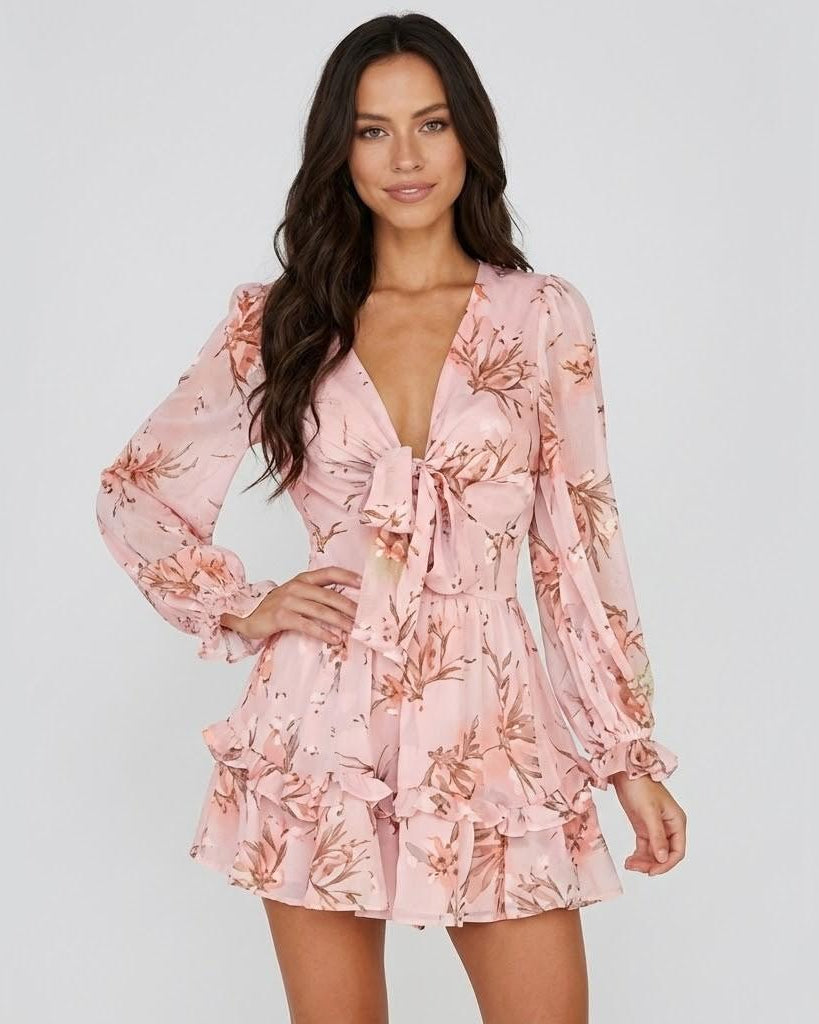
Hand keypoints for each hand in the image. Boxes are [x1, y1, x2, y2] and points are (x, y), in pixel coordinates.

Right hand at [220, 566, 361, 645]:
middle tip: (365, 617)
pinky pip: (307, 625)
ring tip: (354, 630)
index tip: (365, 584)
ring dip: (340, 621)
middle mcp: (296, 586)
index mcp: (303, 578)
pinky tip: (334, 639)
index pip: (329, 572)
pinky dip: (323, 633)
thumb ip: (317, 594)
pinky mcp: (282, 616)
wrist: (248, 616)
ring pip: (321, 611)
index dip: (348, 577)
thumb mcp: (297, 594)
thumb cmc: (278, 606)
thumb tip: (346, 602)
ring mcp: (288, 600)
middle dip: (350, 606)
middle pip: (329, 595)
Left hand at [611, 774, 686, 875]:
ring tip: (629, 864)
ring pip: (654, 852)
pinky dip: (638, 855)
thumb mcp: (649, 812)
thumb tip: (662, 858)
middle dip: (652, 863)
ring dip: (643, 861)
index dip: (666, 864)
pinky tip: (629, 860)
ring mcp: (656, 827)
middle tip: (636, 868)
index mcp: (677, 822)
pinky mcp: (643, 826)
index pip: (677, 851)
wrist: (625, 771)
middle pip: (665, 854)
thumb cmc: (640, 786)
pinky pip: (644, 846)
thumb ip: (656, 835)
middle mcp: (669, 827)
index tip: (652, 872)